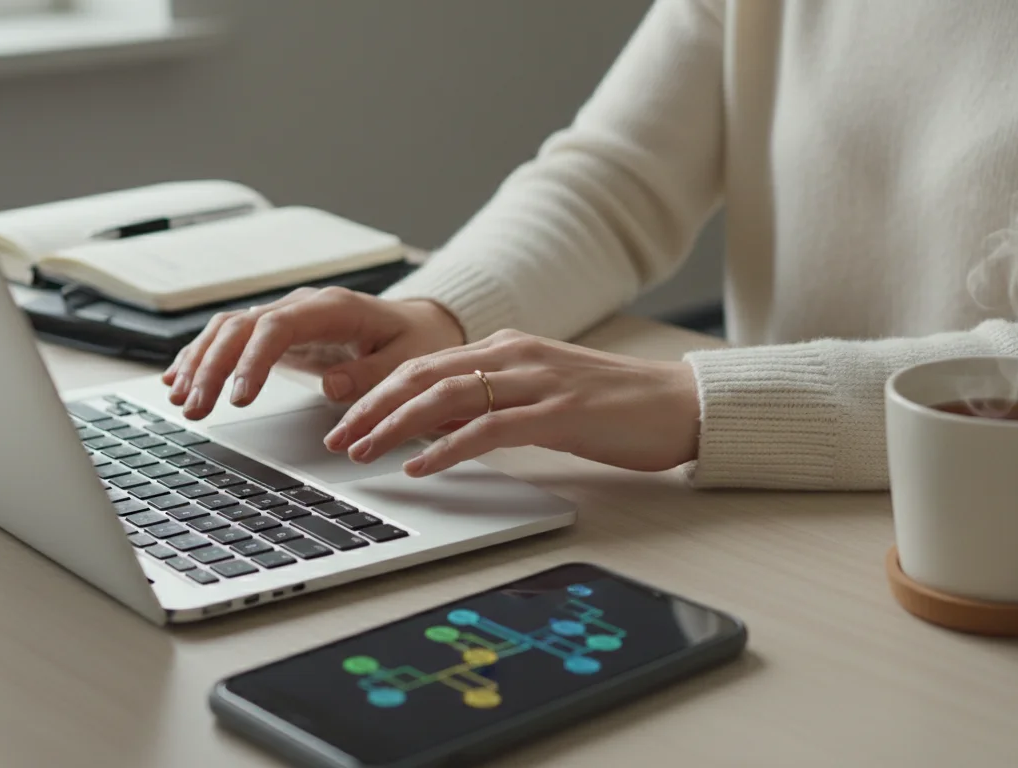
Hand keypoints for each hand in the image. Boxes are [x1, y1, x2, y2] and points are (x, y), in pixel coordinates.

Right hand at [162, 287, 464, 419]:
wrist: (418, 324)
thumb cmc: (416, 342)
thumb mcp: (408, 361)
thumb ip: (372, 374)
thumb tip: (331, 387)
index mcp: (334, 309)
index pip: (279, 327)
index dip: (253, 360)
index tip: (240, 397)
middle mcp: (303, 306)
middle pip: (242, 327)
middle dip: (213, 367)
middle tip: (196, 408)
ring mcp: (286, 317)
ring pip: (229, 330)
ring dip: (201, 363)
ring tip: (182, 400)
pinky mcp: (277, 332)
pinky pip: (232, 338)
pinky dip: (203, 356)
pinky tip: (179, 378)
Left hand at [324, 330, 700, 476]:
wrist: (679, 404)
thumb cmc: (614, 405)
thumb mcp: (542, 396)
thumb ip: (492, 404)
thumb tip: (440, 428)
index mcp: (508, 347)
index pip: (426, 363)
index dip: (378, 391)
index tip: (346, 418)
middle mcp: (516, 355)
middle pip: (423, 374)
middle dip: (371, 407)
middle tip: (338, 438)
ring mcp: (537, 381)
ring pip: (446, 396)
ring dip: (396, 426)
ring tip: (364, 452)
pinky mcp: (558, 412)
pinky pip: (488, 428)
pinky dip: (446, 448)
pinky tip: (421, 466)